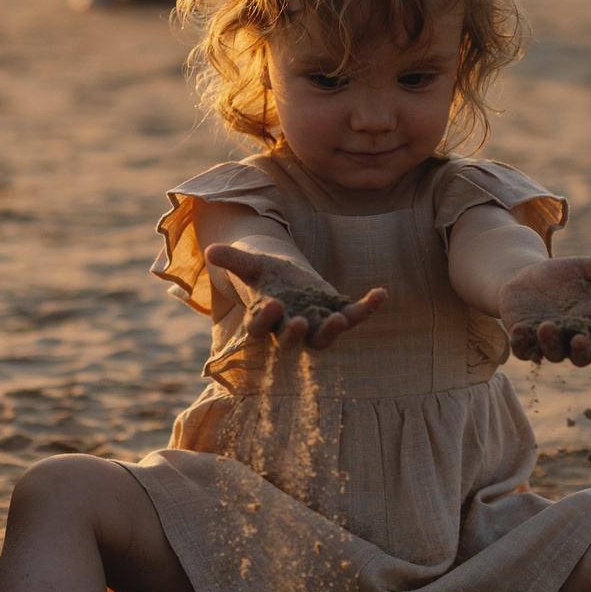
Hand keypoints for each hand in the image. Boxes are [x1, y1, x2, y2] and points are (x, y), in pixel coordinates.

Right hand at [204, 242, 385, 348]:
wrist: (288, 279)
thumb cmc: (265, 273)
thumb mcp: (250, 263)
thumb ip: (232, 259)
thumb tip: (210, 251)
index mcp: (263, 319)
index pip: (259, 328)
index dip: (265, 320)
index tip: (273, 304)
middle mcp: (288, 329)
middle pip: (291, 340)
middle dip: (296, 333)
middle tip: (302, 322)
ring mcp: (315, 326)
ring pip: (323, 337)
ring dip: (333, 330)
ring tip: (341, 318)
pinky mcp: (336, 316)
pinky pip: (353, 316)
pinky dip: (367, 307)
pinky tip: (381, 293)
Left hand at [499, 256, 590, 366]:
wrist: (525, 278)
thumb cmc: (559, 276)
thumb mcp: (583, 269)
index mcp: (590, 324)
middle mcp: (569, 339)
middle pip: (578, 355)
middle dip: (579, 350)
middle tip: (578, 339)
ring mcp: (545, 342)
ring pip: (550, 353)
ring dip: (550, 343)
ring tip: (546, 325)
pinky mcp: (523, 340)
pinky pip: (522, 349)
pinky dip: (521, 343)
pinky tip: (519, 330)